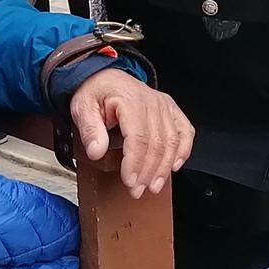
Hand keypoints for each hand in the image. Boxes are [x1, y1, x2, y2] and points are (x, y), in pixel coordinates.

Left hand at [68, 68, 191, 198]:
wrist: (105, 77)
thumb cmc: (95, 92)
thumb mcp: (82, 107)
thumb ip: (90, 129)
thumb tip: (96, 151)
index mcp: (130, 100)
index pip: (138, 137)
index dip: (135, 163)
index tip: (130, 181)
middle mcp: (152, 102)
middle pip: (157, 143)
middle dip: (148, 171)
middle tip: (137, 190)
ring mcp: (164, 106)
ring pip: (172, 141)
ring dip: (164, 167)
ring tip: (154, 185)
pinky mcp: (170, 110)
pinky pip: (185, 130)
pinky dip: (183, 150)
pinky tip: (175, 166)